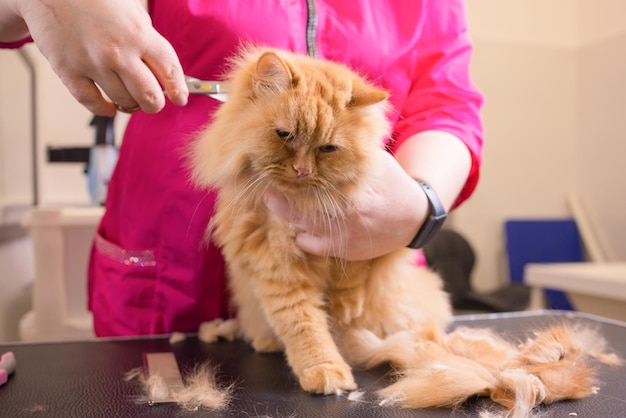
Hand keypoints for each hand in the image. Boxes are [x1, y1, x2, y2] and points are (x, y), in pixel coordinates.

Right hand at [17, 0, 187, 114]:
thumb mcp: (131, 11)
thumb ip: (147, 39)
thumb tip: (161, 68)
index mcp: (139, 34)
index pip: (170, 71)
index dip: (179, 89)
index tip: (180, 98)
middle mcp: (118, 52)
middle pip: (149, 96)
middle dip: (156, 103)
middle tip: (154, 101)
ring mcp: (93, 63)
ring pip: (124, 102)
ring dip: (130, 104)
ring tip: (130, 97)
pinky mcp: (68, 71)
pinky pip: (92, 103)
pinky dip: (104, 109)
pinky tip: (109, 106)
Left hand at [264, 148, 427, 259]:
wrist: (413, 217)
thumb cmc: (390, 182)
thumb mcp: (374, 159)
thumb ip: (348, 148)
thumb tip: (316, 132)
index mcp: (354, 187)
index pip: (313, 182)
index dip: (289, 178)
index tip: (272, 171)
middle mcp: (348, 214)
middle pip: (301, 207)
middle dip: (280, 200)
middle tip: (266, 192)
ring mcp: (344, 235)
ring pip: (300, 227)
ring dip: (288, 216)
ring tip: (279, 204)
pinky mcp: (342, 251)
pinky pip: (307, 244)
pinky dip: (300, 234)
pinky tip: (300, 223)